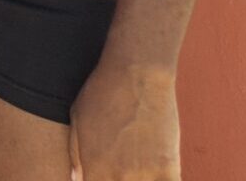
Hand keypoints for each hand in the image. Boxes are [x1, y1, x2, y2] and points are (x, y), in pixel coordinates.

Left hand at [69, 56, 179, 179]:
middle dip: (119, 180)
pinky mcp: (169, 168)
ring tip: (137, 164)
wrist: (137, 75)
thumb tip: (76, 179)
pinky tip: (159, 174)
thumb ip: (76, 155)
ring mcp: (144, 175)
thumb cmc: (102, 92)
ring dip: (140, 180)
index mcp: (93, 169)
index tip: (102, 173)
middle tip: (123, 164)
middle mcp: (118, 177)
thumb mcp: (77, 120)